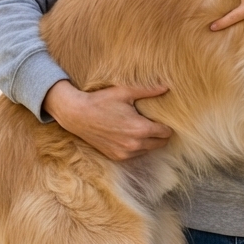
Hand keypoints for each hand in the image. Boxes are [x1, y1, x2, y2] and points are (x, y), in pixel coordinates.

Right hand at [42, 79, 171, 160]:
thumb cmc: (101, 101)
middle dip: (160, 134)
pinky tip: (130, 134)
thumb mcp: (125, 92)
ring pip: (148, 149)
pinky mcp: (116, 156)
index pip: (166, 133)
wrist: (77, 115)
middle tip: (154, 122)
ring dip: (149, 141)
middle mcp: (135, 144)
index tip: (163, 118)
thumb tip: (166, 87)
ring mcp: (125, 153)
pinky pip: (135, 154)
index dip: (167, 125)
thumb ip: (148, 91)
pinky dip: (136, 146)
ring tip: (140, 127)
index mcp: (140, 129)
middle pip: (161, 143)